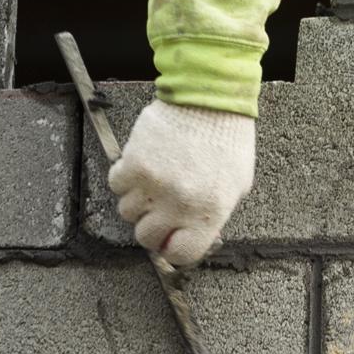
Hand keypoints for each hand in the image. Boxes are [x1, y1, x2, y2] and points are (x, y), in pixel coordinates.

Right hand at [110, 98, 254, 267]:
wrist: (210, 98)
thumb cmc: (227, 140)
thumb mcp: (236, 185)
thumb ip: (213, 216)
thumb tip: (191, 238)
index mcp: (209, 213)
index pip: (181, 255)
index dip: (173, 249)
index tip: (172, 240)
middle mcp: (178, 203)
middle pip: (146, 237)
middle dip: (152, 226)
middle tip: (160, 208)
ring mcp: (153, 184)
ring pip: (127, 212)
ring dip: (138, 200)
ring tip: (156, 179)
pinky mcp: (133, 162)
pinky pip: (116, 184)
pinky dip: (126, 178)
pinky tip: (144, 163)